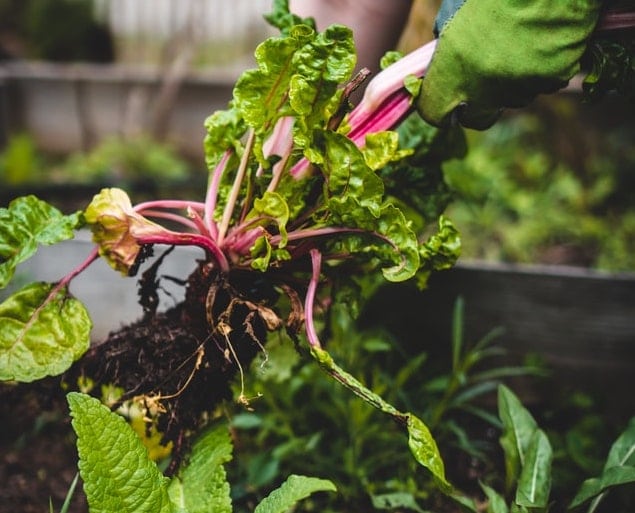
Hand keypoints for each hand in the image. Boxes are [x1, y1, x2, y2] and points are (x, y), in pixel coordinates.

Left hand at [417, 0, 602, 128]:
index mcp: (452, 70)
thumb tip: (444, 61)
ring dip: (512, 82)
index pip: (434, 112)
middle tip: (481, 80)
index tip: (444, 97)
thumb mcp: (453, 11)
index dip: (437, 105)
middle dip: (476, 106)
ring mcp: (521, 88)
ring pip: (514, 98)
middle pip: (477, 118)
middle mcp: (484, 88)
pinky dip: (542, 67)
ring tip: (518, 43)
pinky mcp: (554, 79)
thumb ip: (446, 44)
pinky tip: (542, 38)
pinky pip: (544, 82)